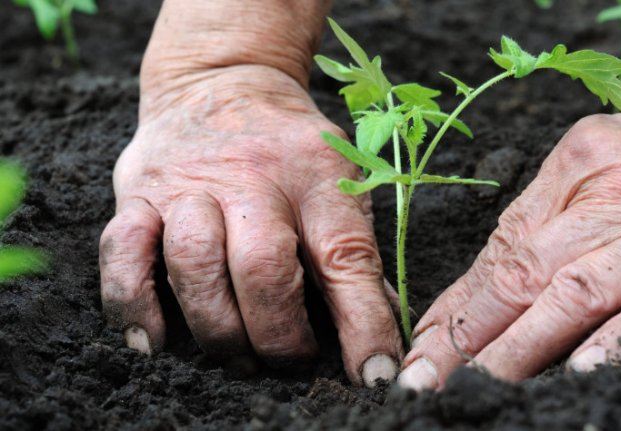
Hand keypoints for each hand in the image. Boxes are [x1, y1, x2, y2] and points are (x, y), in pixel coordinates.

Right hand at [99, 64, 402, 386]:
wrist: (223, 81)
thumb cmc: (290, 149)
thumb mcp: (338, 180)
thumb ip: (354, 253)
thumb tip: (379, 333)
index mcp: (317, 177)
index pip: (347, 257)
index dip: (363, 323)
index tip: (374, 374)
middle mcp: (252, 178)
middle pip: (262, 268)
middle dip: (278, 333)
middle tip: (289, 360)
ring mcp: (188, 185)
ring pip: (194, 264)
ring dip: (218, 327)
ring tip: (238, 356)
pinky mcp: (138, 193)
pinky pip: (123, 252)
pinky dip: (134, 305)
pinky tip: (155, 342)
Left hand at [398, 53, 620, 389]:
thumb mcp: (601, 165)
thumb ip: (544, 222)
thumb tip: (477, 295)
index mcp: (572, 167)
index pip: (499, 249)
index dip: (456, 306)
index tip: (422, 349)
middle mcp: (607, 196)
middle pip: (523, 272)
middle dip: (468, 336)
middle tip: (426, 381)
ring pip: (575, 291)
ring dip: (522, 346)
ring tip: (481, 387)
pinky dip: (620, 339)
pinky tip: (584, 370)